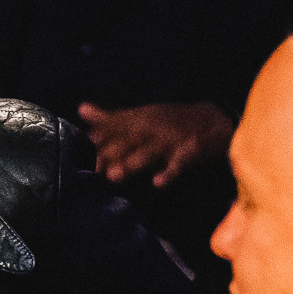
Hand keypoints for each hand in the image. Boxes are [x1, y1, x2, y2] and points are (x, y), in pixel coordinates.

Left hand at [79, 101, 232, 187]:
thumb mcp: (142, 116)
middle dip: (109, 154)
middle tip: (92, 168)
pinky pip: (178, 164)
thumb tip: (81, 110)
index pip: (112, 128)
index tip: (76, 152)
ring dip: (133, 163)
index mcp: (140, 119)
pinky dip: (169, 173)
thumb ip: (111, 118)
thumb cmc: (171, 122)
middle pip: (127, 141)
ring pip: (149, 153)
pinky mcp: (190, 153)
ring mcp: (171, 141)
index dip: (94, 140)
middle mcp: (152, 128)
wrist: (216, 119)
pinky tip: (157, 183)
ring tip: (116, 175)